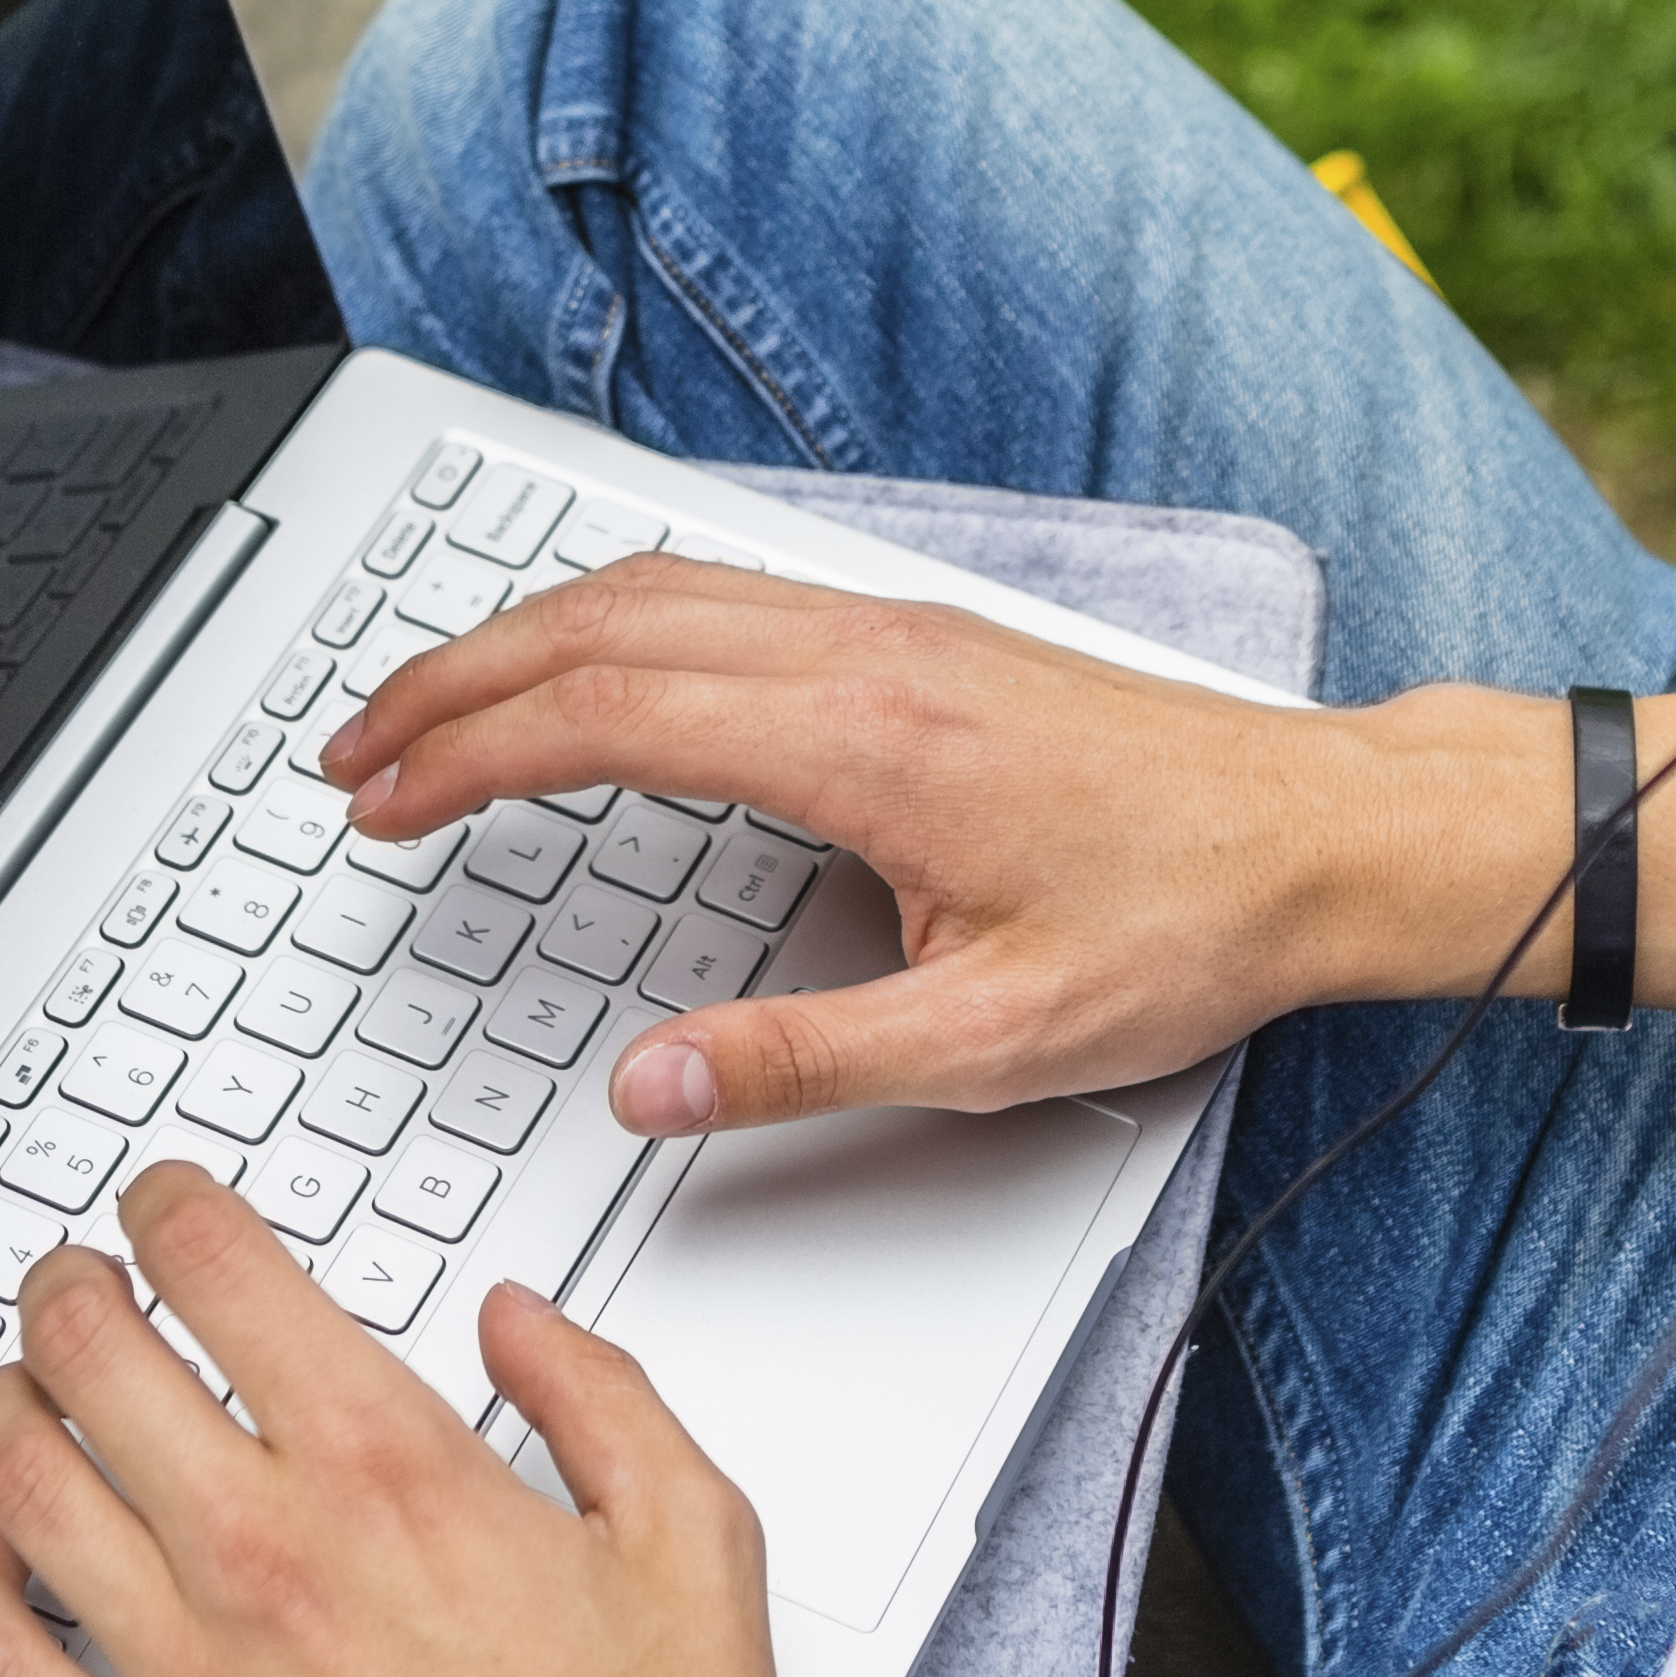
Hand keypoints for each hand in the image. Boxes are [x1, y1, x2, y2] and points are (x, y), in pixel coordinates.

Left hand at [0, 1168, 999, 1676]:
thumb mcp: (693, 1537)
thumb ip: (597, 1389)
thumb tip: (516, 1319)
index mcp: (396, 1471)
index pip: (218, 1272)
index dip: (168, 1208)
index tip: (160, 1205)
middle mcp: (270, 1559)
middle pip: (90, 1357)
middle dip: (67, 1287)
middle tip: (74, 1278)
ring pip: (24, 1493)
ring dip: (3, 1410)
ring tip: (15, 1390)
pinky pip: (2, 1675)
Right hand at [314, 561, 1498, 1135]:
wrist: (1323, 838)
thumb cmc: (1189, 929)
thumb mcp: (997, 1039)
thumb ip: (806, 1064)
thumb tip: (647, 1085)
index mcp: (865, 741)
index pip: (606, 716)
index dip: (470, 757)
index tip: (383, 805)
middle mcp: (866, 655)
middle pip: (601, 624)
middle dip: (452, 680)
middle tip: (352, 751)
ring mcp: (893, 630)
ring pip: (655, 591)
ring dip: (522, 638)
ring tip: (428, 708)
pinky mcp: (919, 638)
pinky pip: (720, 595)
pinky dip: (609, 623)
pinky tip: (582, 668)